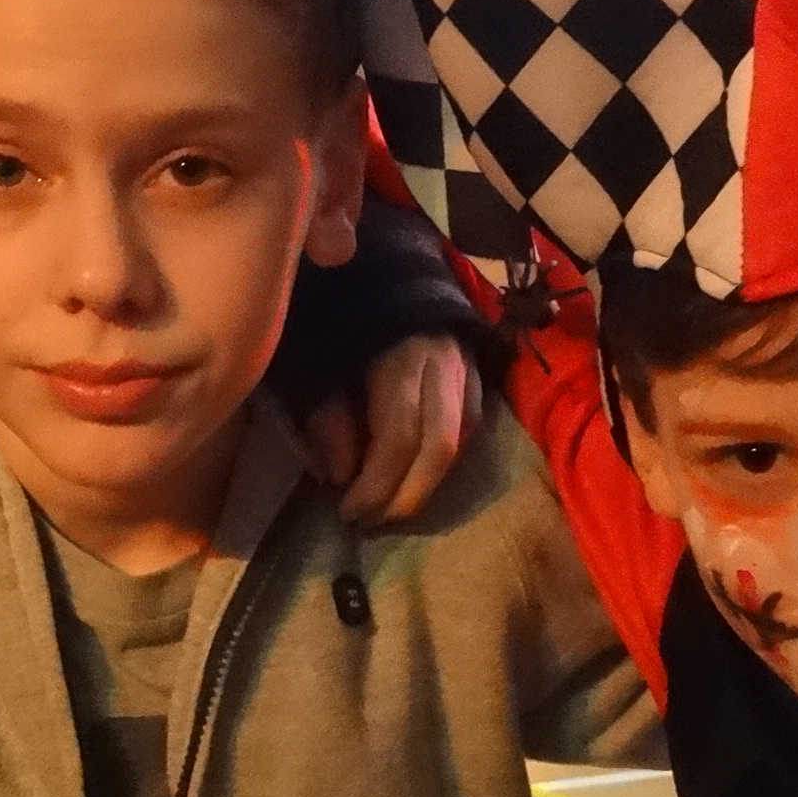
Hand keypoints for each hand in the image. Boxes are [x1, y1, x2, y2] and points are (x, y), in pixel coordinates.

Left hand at [300, 332, 484, 523]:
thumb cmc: (340, 321)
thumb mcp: (320, 364)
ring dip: (427, 484)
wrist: (383, 274)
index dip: (376, 483)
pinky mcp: (476, 376)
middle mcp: (444, 365)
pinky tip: (416, 478)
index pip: (399, 435)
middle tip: (375, 522)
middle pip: (439, 447)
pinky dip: (442, 462)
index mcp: (402, 357)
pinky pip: (468, 430)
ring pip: (460, 442)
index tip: (348, 513)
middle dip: (408, 496)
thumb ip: (330, 417)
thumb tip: (342, 477)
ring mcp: (467, 369)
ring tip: (392, 508)